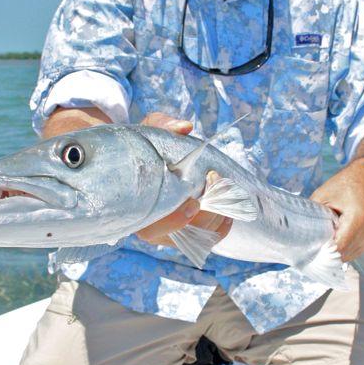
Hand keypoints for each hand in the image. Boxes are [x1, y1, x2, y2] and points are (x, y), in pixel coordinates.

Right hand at [136, 114, 231, 245]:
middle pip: (182, 236)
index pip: (151, 229)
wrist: (137, 163)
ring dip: (218, 217)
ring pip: (198, 239)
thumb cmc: (143, 147)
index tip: (193, 201)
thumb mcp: (147, 131)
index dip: (175, 221)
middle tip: (215, 179)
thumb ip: (162, 125)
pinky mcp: (183, 232)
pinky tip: (229, 207)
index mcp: (134, 208)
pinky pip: (206, 239)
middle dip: (208, 213)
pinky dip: (222, 226)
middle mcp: (149, 226)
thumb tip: (185, 127)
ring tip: (224, 186)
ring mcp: (167, 233)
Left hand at [310, 157, 363, 262]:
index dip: (323, 252)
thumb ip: (314, 215)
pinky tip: (332, 241)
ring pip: (350, 255)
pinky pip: (356, 250)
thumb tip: (302, 233)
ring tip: (321, 244)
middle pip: (344, 254)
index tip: (308, 252)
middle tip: (310, 249)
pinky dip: (344, 248)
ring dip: (335, 252)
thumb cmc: (344, 183)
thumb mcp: (323, 195)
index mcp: (357, 218)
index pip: (339, 247)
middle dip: (327, 254)